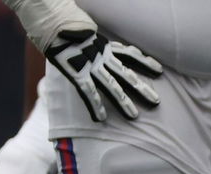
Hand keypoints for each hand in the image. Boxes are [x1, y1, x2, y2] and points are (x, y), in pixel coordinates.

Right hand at [45, 30, 161, 121]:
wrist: (52, 18)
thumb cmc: (65, 24)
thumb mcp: (86, 31)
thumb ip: (95, 41)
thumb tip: (99, 44)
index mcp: (104, 46)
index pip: (129, 54)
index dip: (144, 62)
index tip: (159, 70)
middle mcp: (102, 56)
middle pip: (126, 74)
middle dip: (142, 88)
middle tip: (156, 101)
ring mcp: (90, 65)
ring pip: (112, 86)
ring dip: (123, 101)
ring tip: (134, 116)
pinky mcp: (77, 72)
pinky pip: (88, 91)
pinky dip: (95, 105)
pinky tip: (101, 118)